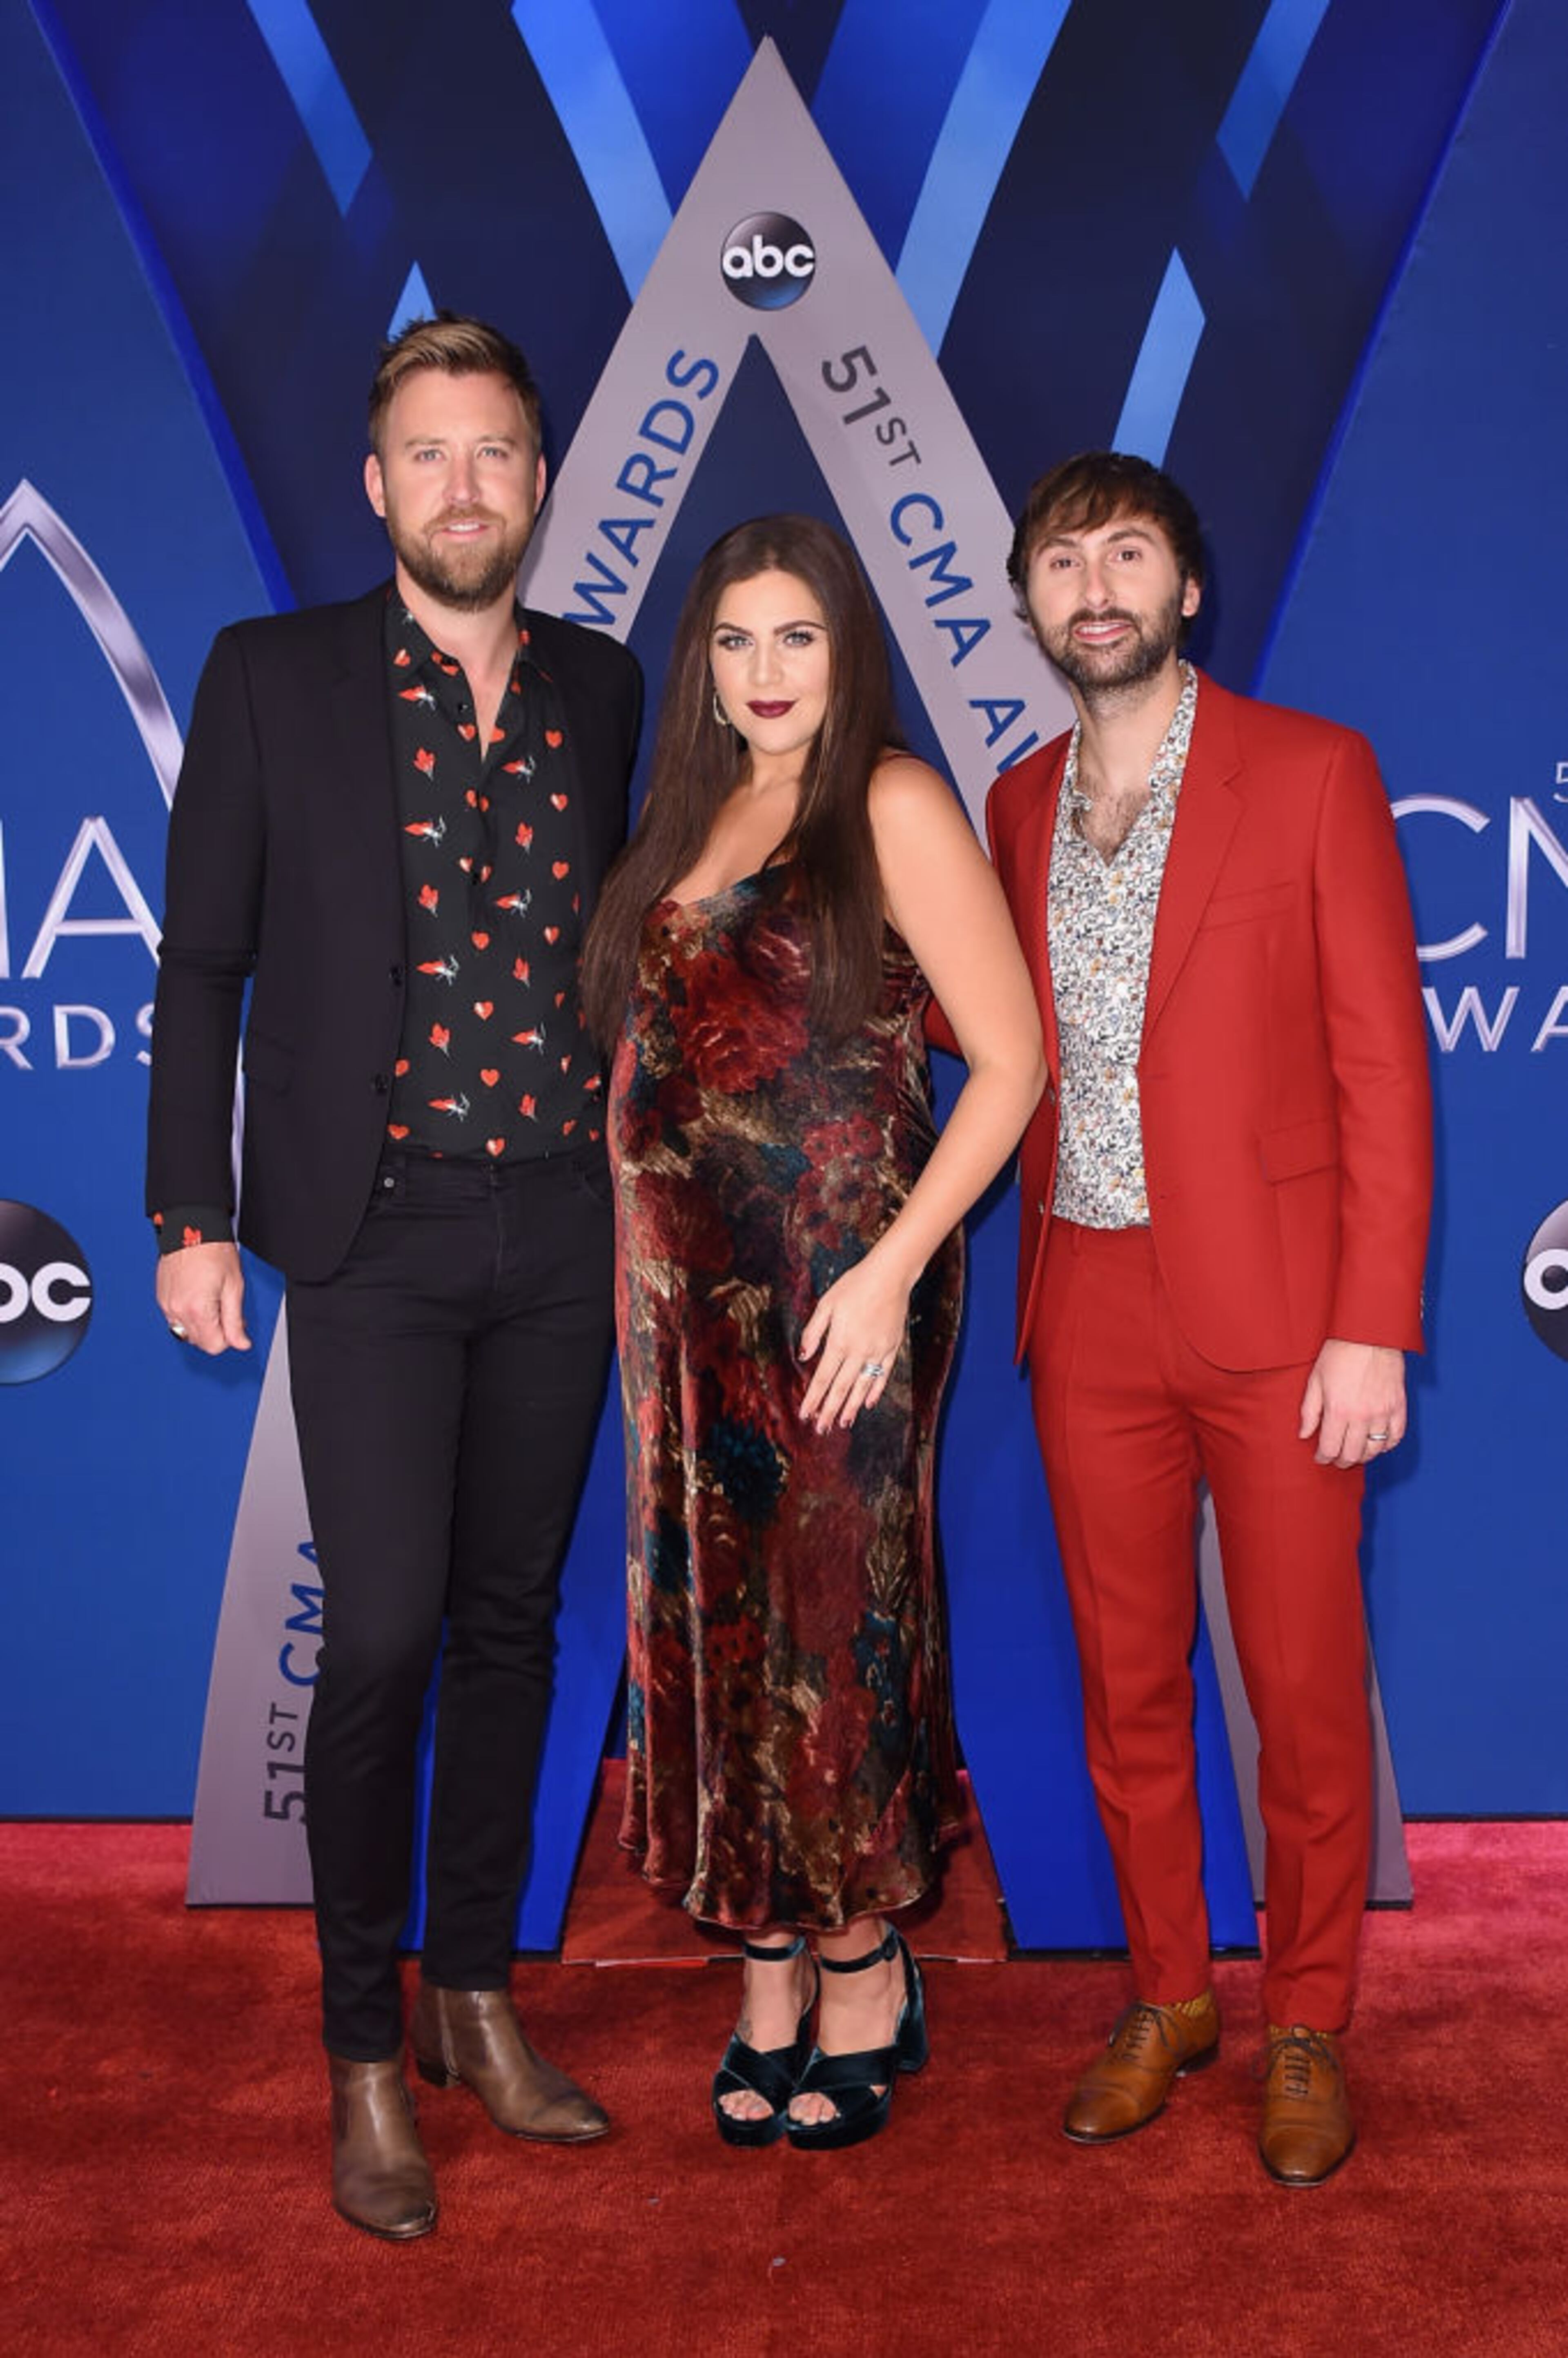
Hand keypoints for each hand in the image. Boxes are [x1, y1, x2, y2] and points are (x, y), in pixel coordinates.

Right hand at [155, 1241, 250, 1355]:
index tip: (235, 1322)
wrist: (192, 1228)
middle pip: (200, 1342)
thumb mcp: (234, 1287)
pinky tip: (198, 1297)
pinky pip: (175, 1319)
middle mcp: (177, 1310)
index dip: (229, 1337)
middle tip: (225, 1308)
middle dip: (216, 1331)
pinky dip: (188, 1315)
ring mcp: (166, 1305)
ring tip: (211, 1300)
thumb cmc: (213, 1251)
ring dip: (201, 1324)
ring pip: (186, 1333)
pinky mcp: (161, 1299)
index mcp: (198, 1310)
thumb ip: (235, 1320)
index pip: (214, 1346)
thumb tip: (241, 1343)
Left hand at [799, 1250, 910, 1432]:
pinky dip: (875, 1391)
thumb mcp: (826, 1304)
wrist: (889, 1276)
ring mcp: (877, 1352)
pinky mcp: (891, 1348)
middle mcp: (859, 1351)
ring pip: (862, 1387)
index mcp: (839, 1341)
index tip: (805, 1415)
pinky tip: (868, 1403)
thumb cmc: (854, 1286)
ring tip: (843, 1423)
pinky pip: (882, 1376)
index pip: (823, 1378)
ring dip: (851, 1407)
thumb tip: (803, 1356)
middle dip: (829, 1410)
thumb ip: (813, 1332)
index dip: (814, 1398)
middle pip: (841, 1388)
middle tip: (820, 1429)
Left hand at [1298, 1338, 1404, 1467]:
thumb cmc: (1340, 1353)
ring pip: (1374, 1450)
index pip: (1330, 1448)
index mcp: (1338, 1410)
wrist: (1369, 1335)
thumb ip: (1309, 1411)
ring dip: (1363, 1456)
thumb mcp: (1315, 1380)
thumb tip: (1304, 1435)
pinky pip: (1396, 1437)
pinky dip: (1386, 1445)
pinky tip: (1377, 1444)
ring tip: (1354, 1452)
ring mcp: (1383, 1413)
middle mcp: (1362, 1416)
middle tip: (1336, 1459)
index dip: (1323, 1458)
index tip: (1320, 1457)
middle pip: (1352, 1454)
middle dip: (1341, 1461)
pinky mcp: (1399, 1407)